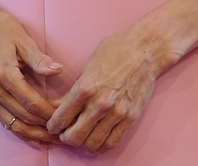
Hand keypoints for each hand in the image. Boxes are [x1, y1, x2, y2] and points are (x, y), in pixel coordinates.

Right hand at [0, 0, 63, 148]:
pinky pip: (4, 120)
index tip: (66, 115)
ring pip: (13, 124)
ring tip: (52, 139)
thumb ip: (39, 59)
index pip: (31, 103)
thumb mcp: (22, 38)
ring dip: (33, 134)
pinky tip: (33, 135)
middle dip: (45, 127)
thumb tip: (58, 70)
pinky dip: (19, 129)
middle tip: (65, 132)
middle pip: (23, 117)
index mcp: (4, 75)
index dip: (49, 113)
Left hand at [46, 29, 161, 153]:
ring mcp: (117, 112)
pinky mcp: (130, 117)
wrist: (145, 50)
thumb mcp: (88, 65)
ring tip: (80, 137)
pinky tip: (94, 144)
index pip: (62, 117)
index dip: (53, 125)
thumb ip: (74, 89)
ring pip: (92, 143)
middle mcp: (100, 103)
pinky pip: (112, 142)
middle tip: (64, 133)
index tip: (53, 125)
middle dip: (65, 137)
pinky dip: (100, 147)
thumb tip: (58, 105)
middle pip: (74, 136)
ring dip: (82, 143)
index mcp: (85, 87)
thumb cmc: (115, 51)